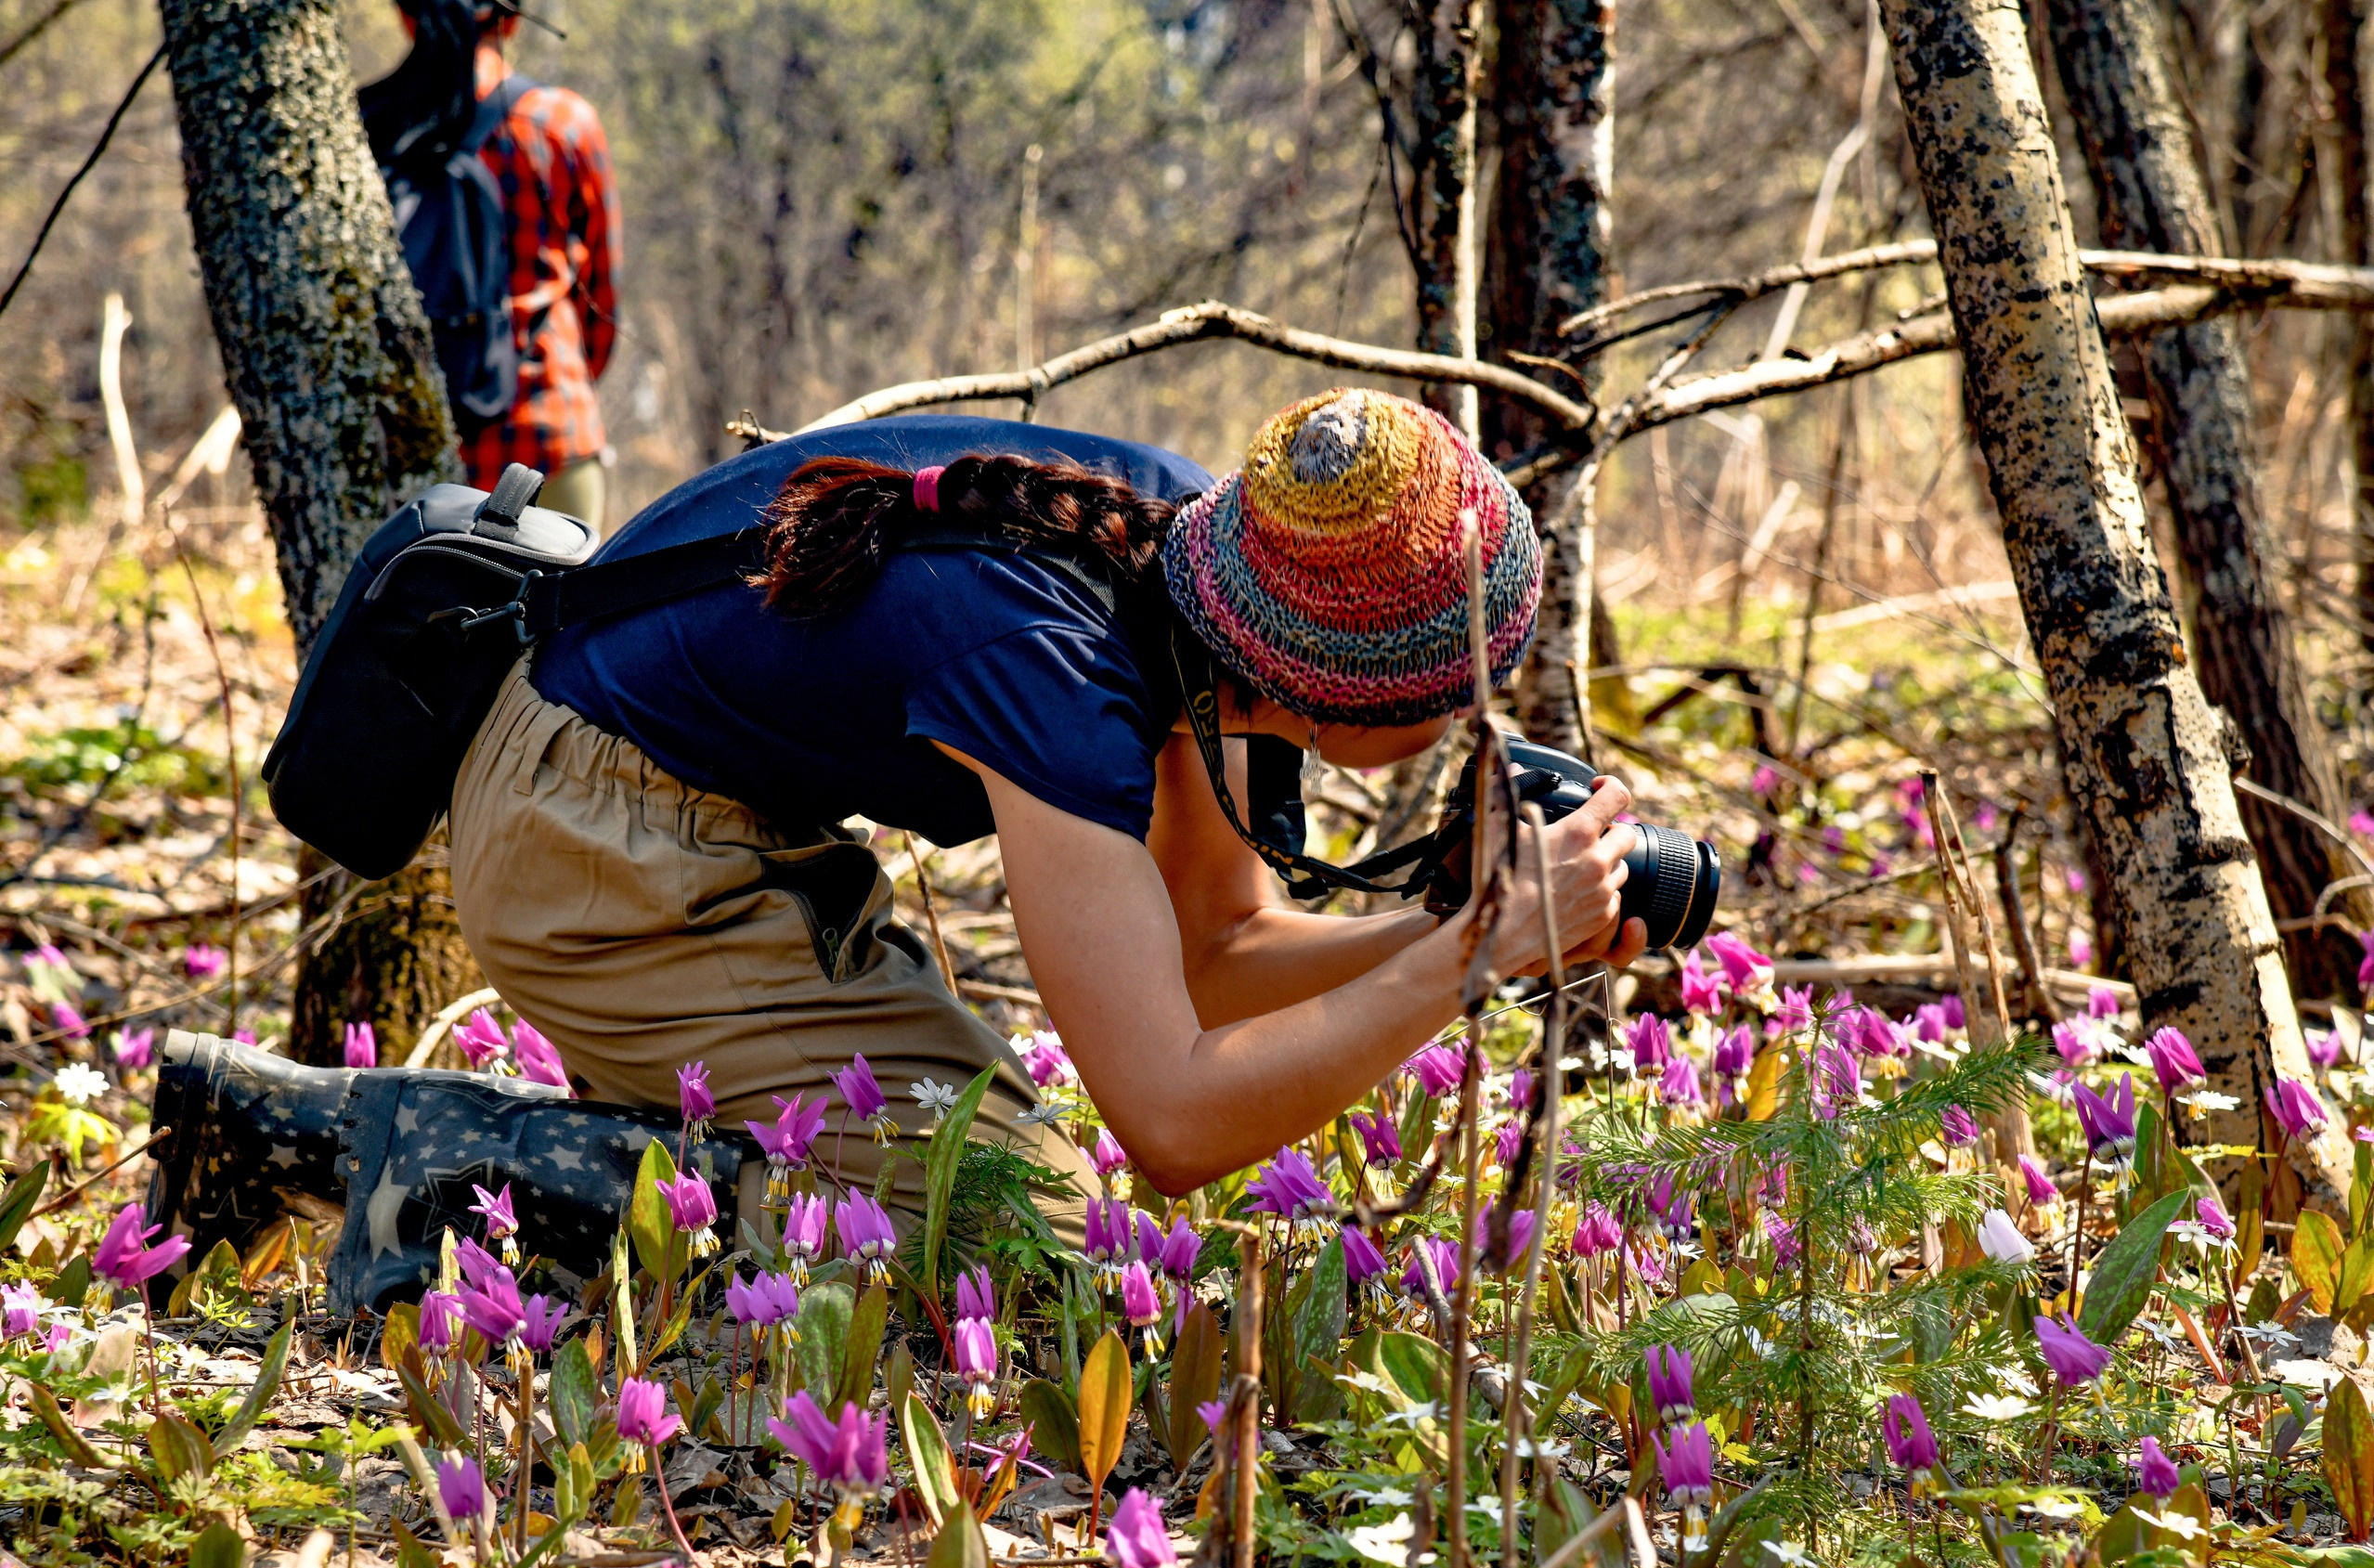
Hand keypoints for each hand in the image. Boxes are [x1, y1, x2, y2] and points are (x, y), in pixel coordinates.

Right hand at [1458, 773, 1646, 977]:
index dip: (1611, 786)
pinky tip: (1577, 892)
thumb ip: (1508, 792)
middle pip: (1628, 833)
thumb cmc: (1500, 879)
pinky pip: (1614, 896)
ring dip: (1607, 862)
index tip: (1599, 789)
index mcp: (1579, 832)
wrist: (1504, 933)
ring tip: (1580, 866)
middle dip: (1611, 830)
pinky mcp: (1603, 915)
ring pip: (1622, 866)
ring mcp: (1604, 889)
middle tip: (1592, 835)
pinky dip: (1601, 891)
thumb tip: (1509, 766)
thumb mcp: (1502, 829)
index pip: (1617, 795)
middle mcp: (1598, 859)